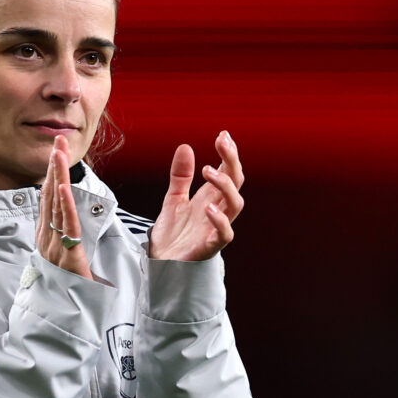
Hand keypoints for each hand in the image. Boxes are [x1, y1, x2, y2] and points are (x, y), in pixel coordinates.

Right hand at [37, 135, 92, 278]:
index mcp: (47, 239)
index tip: (56, 152)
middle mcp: (47, 241)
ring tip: (59, 153)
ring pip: (57, 207)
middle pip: (50, 197)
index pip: (49, 200)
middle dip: (55, 167)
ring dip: (58, 178)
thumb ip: (66, 241)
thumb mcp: (67, 261)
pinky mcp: (68, 258)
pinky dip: (66, 205)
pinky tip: (65, 187)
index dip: (53, 174)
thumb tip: (68, 223)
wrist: (67, 319)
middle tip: (58, 141)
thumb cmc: (71, 291)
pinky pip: (67, 227)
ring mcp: (54, 249)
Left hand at [149, 131, 244, 261]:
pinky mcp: (210, 246)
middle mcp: (218, 210)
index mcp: (211, 197)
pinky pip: (224, 234)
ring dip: (224, 185)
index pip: (228, 172)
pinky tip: (208, 207)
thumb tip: (185, 147)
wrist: (161, 262)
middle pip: (236, 183)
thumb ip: (180, 175)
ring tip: (207, 171)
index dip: (229, 154)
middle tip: (221, 142)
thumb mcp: (173, 198)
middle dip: (231, 161)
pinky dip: (219, 220)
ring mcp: (216, 228)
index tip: (223, 135)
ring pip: (235, 205)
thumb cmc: (173, 233)